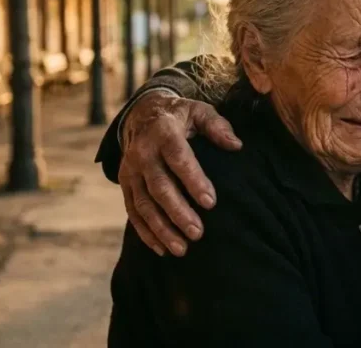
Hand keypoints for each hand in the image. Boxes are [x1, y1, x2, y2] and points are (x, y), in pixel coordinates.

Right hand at [119, 90, 241, 256]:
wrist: (142, 114)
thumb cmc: (180, 116)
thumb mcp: (199, 111)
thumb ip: (217, 126)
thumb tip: (236, 145)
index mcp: (164, 132)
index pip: (179, 159)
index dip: (194, 181)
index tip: (211, 203)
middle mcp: (143, 152)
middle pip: (159, 186)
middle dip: (178, 212)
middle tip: (198, 233)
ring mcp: (131, 169)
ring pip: (143, 204)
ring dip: (161, 228)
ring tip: (182, 249)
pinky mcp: (125, 183)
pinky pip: (132, 210)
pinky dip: (145, 231)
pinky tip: (161, 248)